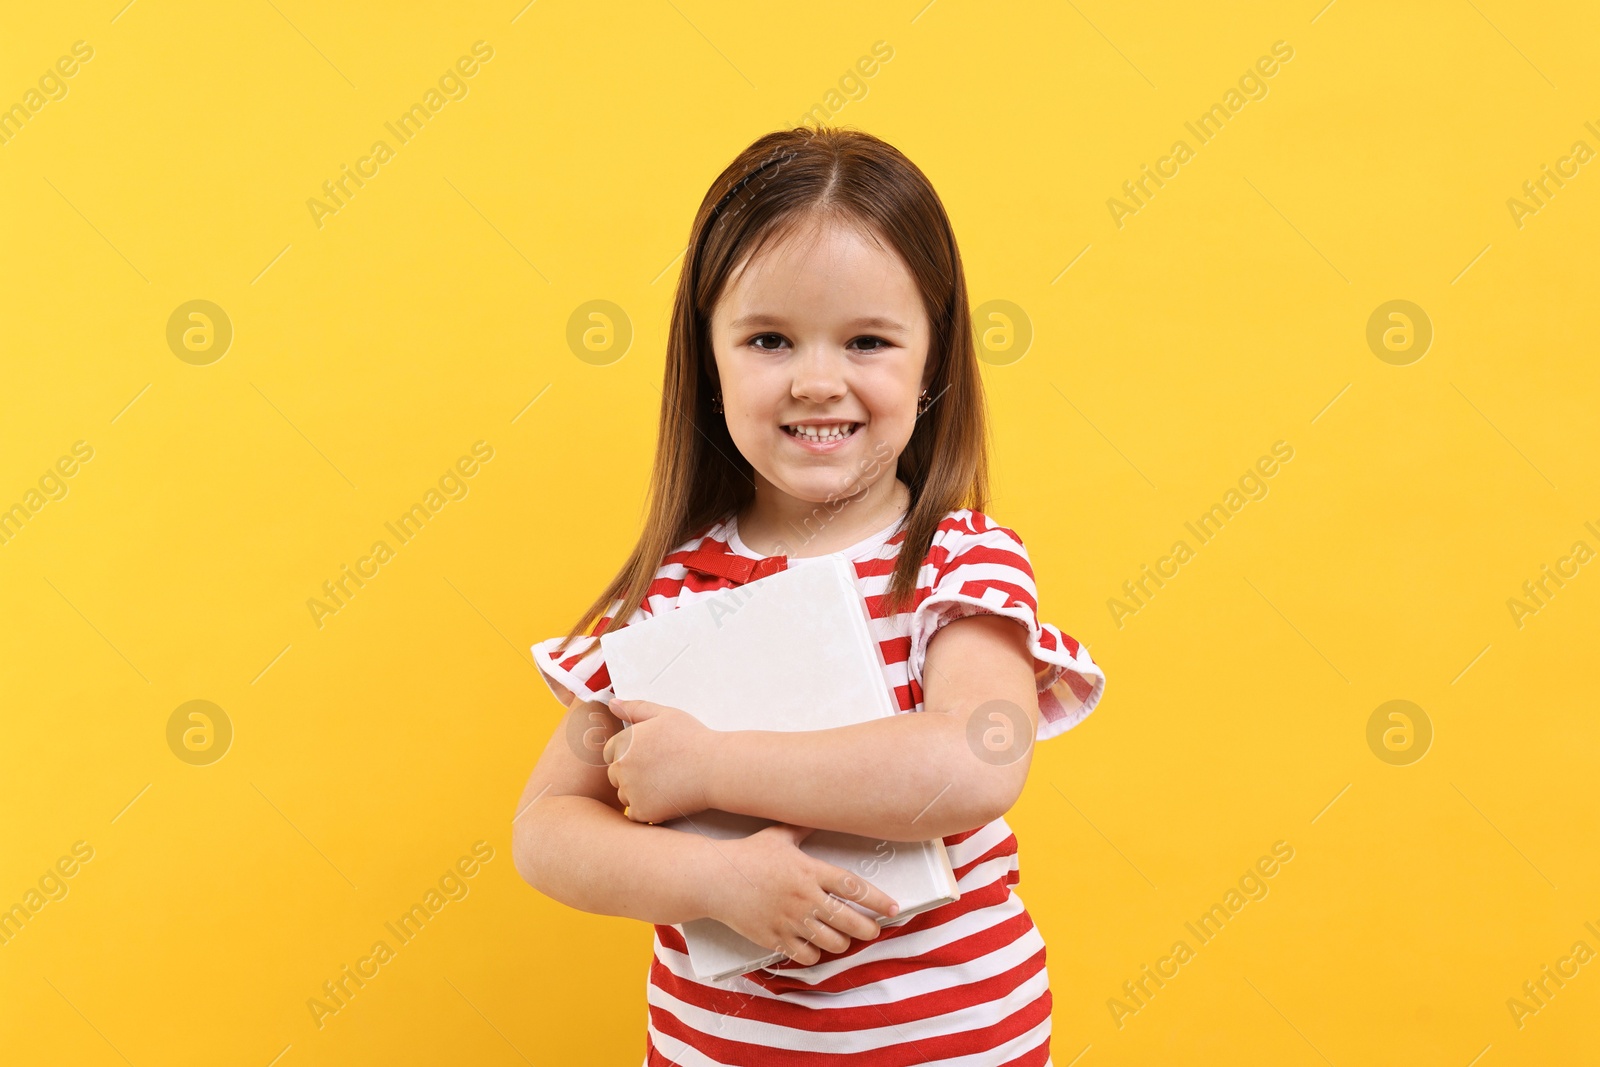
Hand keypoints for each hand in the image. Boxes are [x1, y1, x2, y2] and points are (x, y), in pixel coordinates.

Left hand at [603, 698, 719, 824]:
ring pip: (625, 796)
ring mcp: (630, 791)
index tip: (649, 757)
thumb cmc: (694, 739)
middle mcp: (621, 767)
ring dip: (638, 794)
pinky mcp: (642, 811)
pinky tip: (667, 798)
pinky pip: (636, 814)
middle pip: (615, 776)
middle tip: (661, 771)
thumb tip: (613, 704)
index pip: (610, 753)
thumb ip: (635, 708)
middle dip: (632, 775)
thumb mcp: (664, 714)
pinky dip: (648, 810)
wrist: (715, 767)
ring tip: (666, 784)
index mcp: (623, 742)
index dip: (629, 755)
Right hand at [704, 824, 901, 966]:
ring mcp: (790, 920)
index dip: (878, 901)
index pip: (854, 888)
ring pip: (833, 942)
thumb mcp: (779, 835)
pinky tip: (815, 946)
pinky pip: (806, 955)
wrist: (714, 878)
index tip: (893, 909)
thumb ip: (804, 827)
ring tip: (844, 938)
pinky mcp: (774, 938)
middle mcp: (804, 897)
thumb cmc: (748, 854)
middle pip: (850, 921)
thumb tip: (821, 811)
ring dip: (843, 943)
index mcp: (810, 871)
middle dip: (868, 929)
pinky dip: (815, 953)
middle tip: (872, 930)